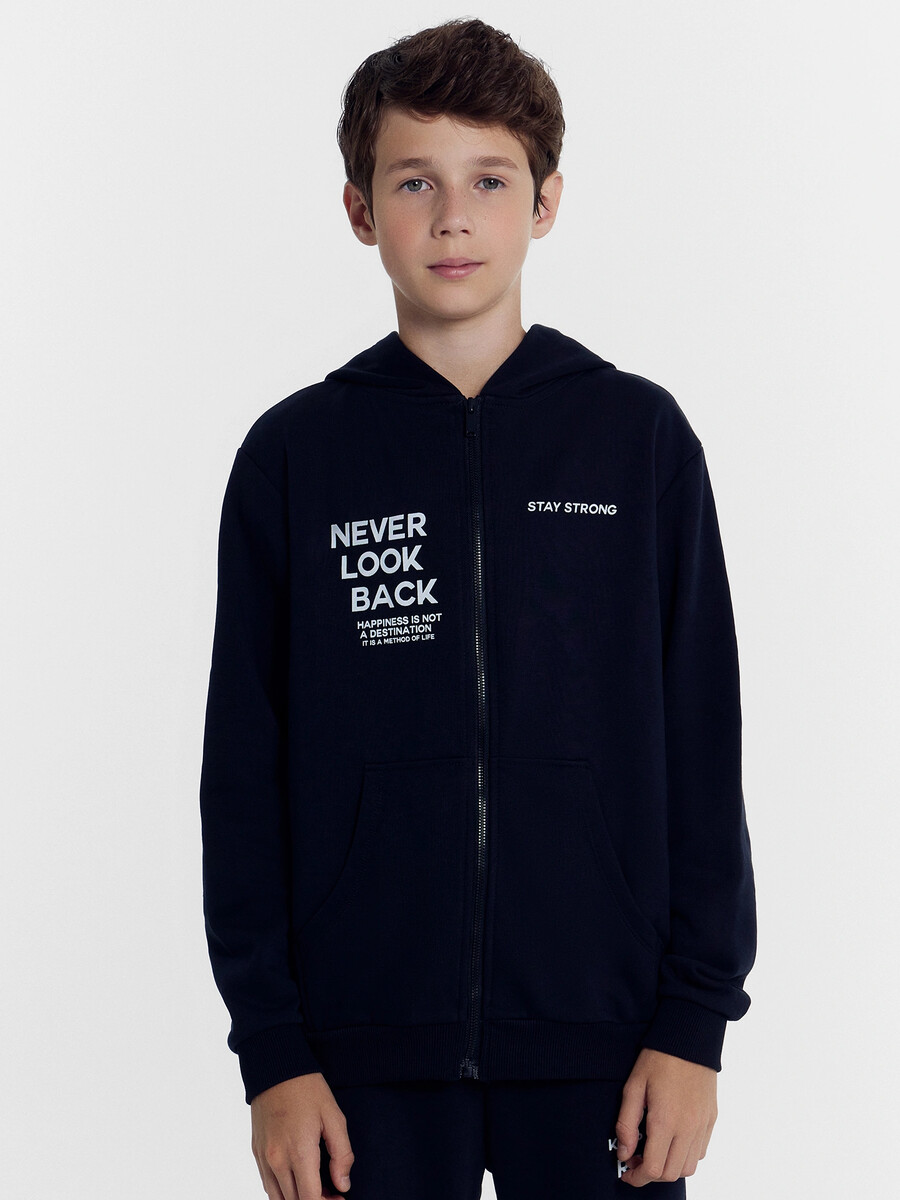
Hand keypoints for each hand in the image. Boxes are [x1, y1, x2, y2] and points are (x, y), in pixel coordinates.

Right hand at [250, 1072, 353, 1198]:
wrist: (276, 1068)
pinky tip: (298, 1181)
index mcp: (299, 1153)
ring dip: (298, 1199)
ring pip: (278, 1199)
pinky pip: (267, 1185)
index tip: (339, 1198)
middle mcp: (277, 1161)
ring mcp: (264, 1158)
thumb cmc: (307, 1090)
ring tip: (316, 1188)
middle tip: (332, 1193)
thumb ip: (342, 1154)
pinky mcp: (256, 1153)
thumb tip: (342, 1185)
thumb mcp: (334, 1116)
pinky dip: (283, 1191)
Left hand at [615, 1048, 716, 1186]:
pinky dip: (686, 1156)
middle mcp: (688, 1129)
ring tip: (655, 1151)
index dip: (637, 1177)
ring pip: (689, 1167)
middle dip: (651, 1174)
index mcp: (665, 1121)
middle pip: (671, 1174)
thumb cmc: (659, 1059)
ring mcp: (702, 1126)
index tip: (627, 1171)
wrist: (689, 1038)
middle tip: (637, 1160)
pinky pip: (700, 1152)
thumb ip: (626, 1123)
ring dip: (670, 1167)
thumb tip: (624, 1152)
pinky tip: (673, 1140)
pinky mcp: (711, 1120)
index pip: (654, 1170)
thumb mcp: (633, 1086)